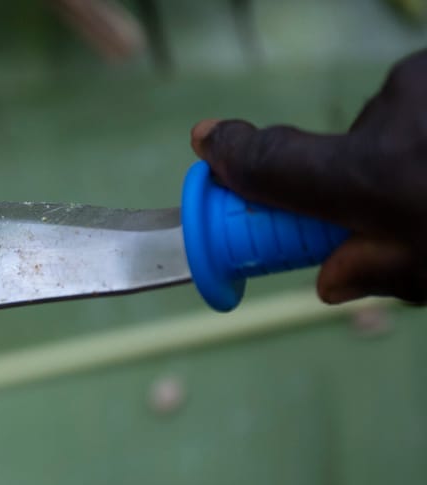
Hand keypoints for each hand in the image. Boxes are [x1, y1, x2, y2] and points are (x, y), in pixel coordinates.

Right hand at [191, 49, 426, 304]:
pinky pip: (425, 104)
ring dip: (408, 154)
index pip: (271, 163)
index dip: (229, 156)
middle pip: (344, 149)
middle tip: (389, 216)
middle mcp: (395, 115)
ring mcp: (426, 84)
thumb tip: (332, 276)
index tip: (205, 142)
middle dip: (356, 182)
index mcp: (374, 177)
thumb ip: (375, 271)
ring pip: (394, 123)